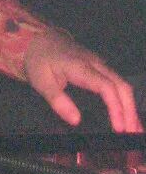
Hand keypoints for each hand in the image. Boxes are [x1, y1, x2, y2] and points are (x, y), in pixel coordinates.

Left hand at [24, 31, 142, 132]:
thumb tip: (76, 121)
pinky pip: (117, 83)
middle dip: (130, 110)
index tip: (119, 128)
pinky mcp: (100, 67)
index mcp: (81, 67)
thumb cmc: (39, 61)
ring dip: (130, 107)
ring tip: (135, 129)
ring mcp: (99, 64)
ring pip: (122, 84)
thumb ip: (57, 100)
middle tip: (133, 134)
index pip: (106, 87)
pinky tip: (127, 114)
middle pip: (121, 86)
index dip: (116, 108)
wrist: (38, 39)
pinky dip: (125, 100)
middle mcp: (95, 64)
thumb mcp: (41, 82)